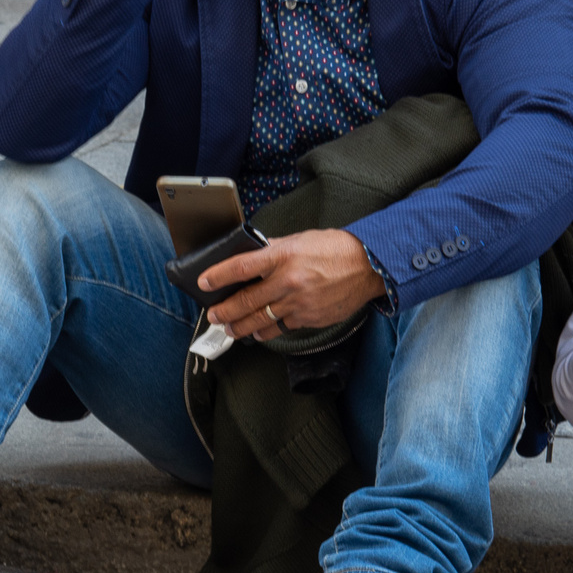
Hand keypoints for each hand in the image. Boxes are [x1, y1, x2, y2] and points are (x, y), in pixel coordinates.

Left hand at [200, 229, 383, 339]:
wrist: (369, 267)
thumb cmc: (336, 249)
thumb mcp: (300, 239)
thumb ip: (274, 249)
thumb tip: (251, 253)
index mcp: (283, 256)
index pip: (242, 266)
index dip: (218, 275)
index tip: (203, 282)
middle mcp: (288, 281)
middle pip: (246, 300)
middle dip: (224, 311)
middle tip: (213, 315)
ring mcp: (298, 303)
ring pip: (260, 320)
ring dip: (240, 327)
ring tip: (229, 329)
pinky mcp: (309, 318)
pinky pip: (280, 327)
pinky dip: (266, 331)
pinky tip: (257, 333)